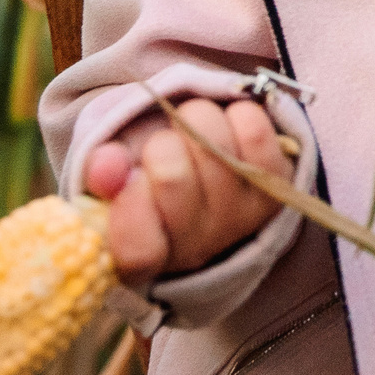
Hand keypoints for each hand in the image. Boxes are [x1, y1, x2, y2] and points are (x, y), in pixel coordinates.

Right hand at [85, 98, 291, 285]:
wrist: (207, 185)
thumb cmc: (148, 185)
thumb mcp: (112, 183)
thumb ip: (100, 175)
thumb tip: (109, 165)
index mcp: (146, 260)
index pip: (138, 250)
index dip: (129, 208)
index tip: (127, 179)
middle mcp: (197, 249)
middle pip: (173, 178)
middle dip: (159, 144)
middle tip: (161, 145)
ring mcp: (239, 220)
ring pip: (213, 145)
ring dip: (196, 120)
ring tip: (191, 131)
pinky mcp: (275, 189)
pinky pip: (255, 133)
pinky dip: (237, 114)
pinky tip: (226, 125)